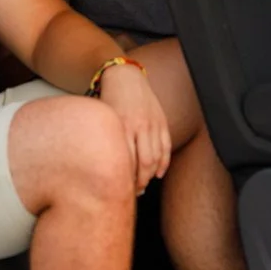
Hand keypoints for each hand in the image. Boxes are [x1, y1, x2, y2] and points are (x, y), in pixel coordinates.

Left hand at [95, 62, 171, 192]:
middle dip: (140, 182)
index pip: (126, 161)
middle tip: (133, 192)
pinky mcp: (162, 122)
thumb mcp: (104, 120)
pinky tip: (158, 173)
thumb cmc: (109, 101)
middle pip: (145, 164)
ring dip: (152, 175)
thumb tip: (109, 168)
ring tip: (143, 185)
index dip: (125, 180)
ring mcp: (153, 124)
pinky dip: (164, 164)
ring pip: (157, 158)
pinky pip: (166, 147)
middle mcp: (139, 126)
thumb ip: (108, 141)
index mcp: (122, 126)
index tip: (119, 191)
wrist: (125, 77)